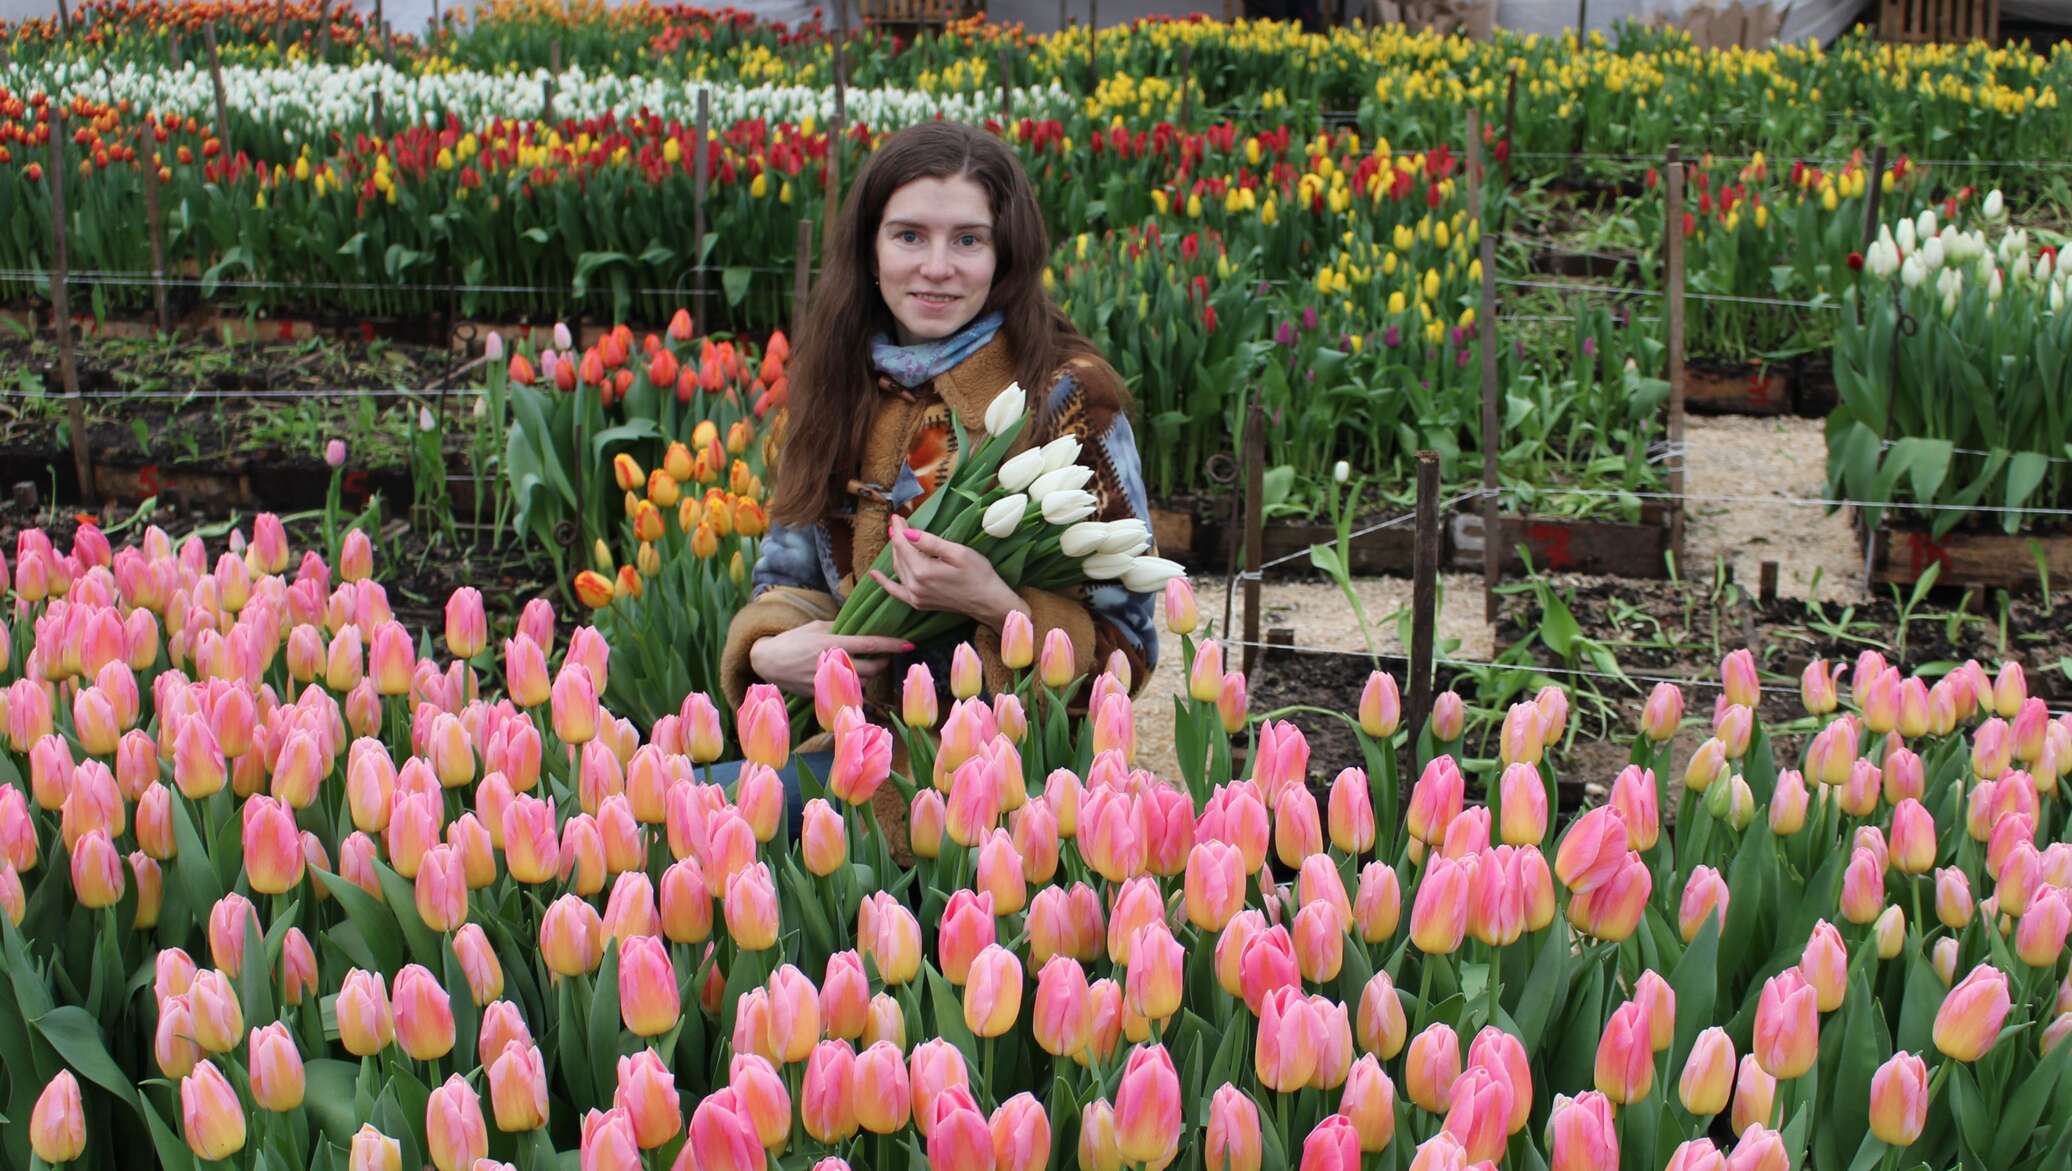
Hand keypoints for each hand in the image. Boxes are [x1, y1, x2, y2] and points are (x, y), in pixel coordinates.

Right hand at [748, 620, 912, 696]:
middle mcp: (834, 663)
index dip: (893, 645)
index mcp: (833, 643)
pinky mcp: (823, 694)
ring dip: (871, 675)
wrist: (767, 661)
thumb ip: (839, 629)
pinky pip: (849, 692)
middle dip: (884, 662)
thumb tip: (860, 629)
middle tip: (886, 656)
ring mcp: (829, 681)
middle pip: (873, 668)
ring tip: (868, 665)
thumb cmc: (792, 639)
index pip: (871, 644)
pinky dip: (855, 685)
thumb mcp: (816, 627)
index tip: (909, 644)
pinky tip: (853, 677)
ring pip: (863, 682)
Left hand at [870, 514, 1029, 629]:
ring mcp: (915, 597)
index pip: (903, 544)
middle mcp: (914, 585)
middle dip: (897, 538)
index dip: (899, 528)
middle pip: (899, 556)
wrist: (987, 602)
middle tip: (899, 522)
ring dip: (896, 552)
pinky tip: (875, 575)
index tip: (896, 515)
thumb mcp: (958, 553)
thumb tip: (908, 533)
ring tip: (897, 537)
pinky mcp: (918, 603)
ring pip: (898, 569)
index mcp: (923, 571)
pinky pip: (895, 591)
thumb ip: (930, 543)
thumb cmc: (978, 574)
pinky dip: (885, 583)